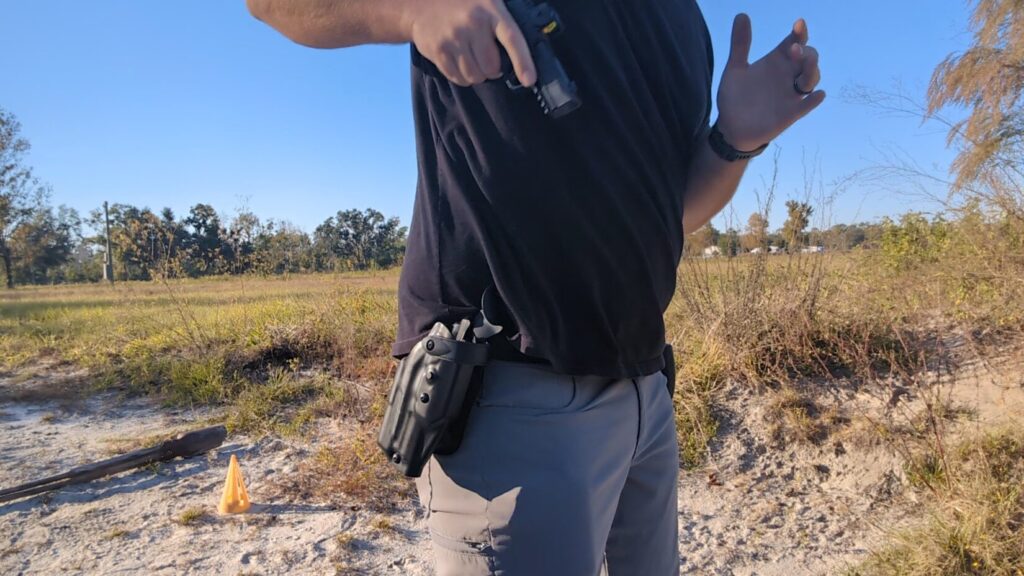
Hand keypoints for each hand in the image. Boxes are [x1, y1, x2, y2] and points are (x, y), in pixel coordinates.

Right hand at [403, 0, 535, 86]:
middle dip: (492, 70)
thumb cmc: (463, 4)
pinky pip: (457, 78)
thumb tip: (519, 56)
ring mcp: (454, 38)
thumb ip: (503, 22)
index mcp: (491, 11)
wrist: (422, 3)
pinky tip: (460, 62)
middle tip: (487, 60)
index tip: (529, 80)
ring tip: (471, 59)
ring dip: (476, 74)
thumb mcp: (487, 1)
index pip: (513, 39)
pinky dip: (462, 77)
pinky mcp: (438, 50)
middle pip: (491, 66)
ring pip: (474, 76)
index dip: (523, 62)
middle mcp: (472, 24)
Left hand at [716, 14, 824, 151]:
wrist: (730, 127)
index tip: (798, 24)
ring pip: (812, 78)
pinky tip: (818, 94)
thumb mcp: (735, 69)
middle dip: (805, 52)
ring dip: (812, 71)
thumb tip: (741, 14)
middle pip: (808, 57)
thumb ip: (740, 44)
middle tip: (792, 50)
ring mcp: (790, 94)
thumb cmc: (735, 97)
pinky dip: (814, 100)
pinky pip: (807, 105)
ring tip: (805, 67)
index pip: (795, 42)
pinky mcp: (790, 113)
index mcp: (776, 61)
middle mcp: (787, 75)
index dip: (800, 32)